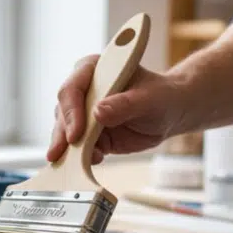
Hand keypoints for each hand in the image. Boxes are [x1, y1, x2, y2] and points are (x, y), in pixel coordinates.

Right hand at [47, 55, 185, 164]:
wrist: (169, 113)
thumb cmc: (160, 97)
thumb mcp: (148, 99)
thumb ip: (125, 104)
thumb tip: (98, 112)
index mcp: (94, 70)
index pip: (72, 88)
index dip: (71, 111)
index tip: (76, 133)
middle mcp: (83, 90)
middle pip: (63, 112)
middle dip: (64, 134)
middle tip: (65, 153)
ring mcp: (83, 113)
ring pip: (65, 131)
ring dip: (69, 148)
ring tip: (77, 162)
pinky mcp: (89, 134)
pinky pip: (77, 147)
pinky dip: (78, 157)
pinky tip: (87, 163)